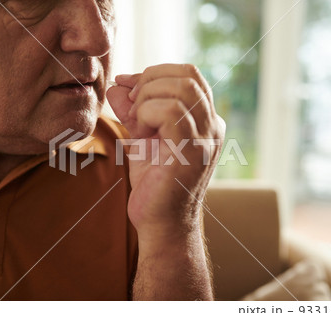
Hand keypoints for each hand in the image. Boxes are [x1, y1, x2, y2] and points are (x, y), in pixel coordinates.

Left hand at [106, 64, 225, 242]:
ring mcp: (207, 138)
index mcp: (205, 120)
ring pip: (180, 89)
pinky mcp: (193, 152)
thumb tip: (117, 85)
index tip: (126, 86)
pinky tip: (140, 134)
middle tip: (131, 107)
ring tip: (138, 127)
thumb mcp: (141, 138)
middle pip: (187, 75)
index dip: (154, 72)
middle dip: (149, 82)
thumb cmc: (153, 183)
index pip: (189, 74)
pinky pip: (171, 112)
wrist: (160, 223)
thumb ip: (132, 110)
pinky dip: (146, 114)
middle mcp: (213, 126)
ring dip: (146, 100)